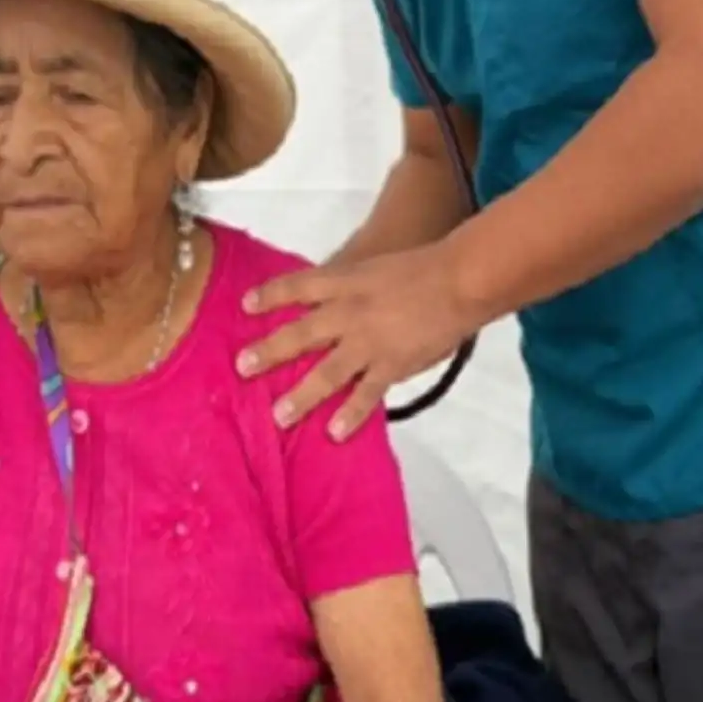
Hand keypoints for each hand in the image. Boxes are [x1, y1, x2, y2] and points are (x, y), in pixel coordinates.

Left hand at [236, 240, 483, 440]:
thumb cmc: (422, 270)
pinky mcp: (392, 365)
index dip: (270, 295)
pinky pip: (367, 394)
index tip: (245, 305)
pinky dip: (351, 415)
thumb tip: (328, 301)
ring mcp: (369, 343)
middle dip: (270, 351)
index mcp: (345, 283)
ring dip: (301, 395)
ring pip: (327, 372)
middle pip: (301, 333)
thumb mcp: (375, 268)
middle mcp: (349, 313)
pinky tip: (334, 433)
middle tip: (242, 367)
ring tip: (279, 415)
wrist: (459, 281)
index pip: (298, 287)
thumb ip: (350, 286)